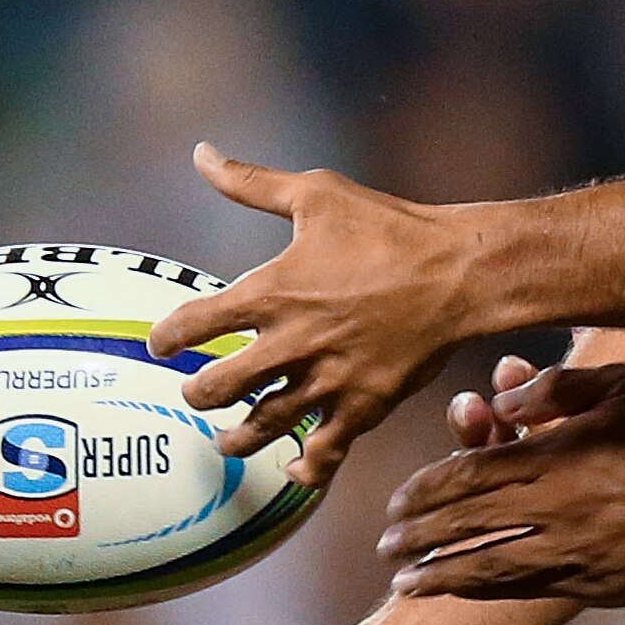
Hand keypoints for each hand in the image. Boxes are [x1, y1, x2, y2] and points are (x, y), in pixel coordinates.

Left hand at [145, 144, 486, 486]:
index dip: (167, 338)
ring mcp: (327, 381)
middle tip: (198, 391)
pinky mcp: (363, 406)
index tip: (163, 344)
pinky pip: (325, 451)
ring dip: (236, 437)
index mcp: (271, 292)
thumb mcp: (317, 195)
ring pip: (261, 427)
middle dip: (198, 392)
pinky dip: (306, 467)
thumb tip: (201, 154)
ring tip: (227, 440)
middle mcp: (290, 343)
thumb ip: (251, 182)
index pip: (192, 325)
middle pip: (216, 387)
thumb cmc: (390, 229)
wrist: (461, 273)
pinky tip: (295, 470)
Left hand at [378, 363, 624, 602]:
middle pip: (469, 524)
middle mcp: (560, 508)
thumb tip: (497, 395)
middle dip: (420, 536)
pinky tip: (464, 591)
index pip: (470, 475)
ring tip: (404, 582)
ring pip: (490, 568)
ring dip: (442, 574)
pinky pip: (528, 590)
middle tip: (385, 544)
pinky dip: (488, 592)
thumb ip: (553, 386)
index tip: (395, 503)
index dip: (426, 492)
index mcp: (560, 454)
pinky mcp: (596, 584)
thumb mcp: (620, 384)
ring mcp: (577, 552)